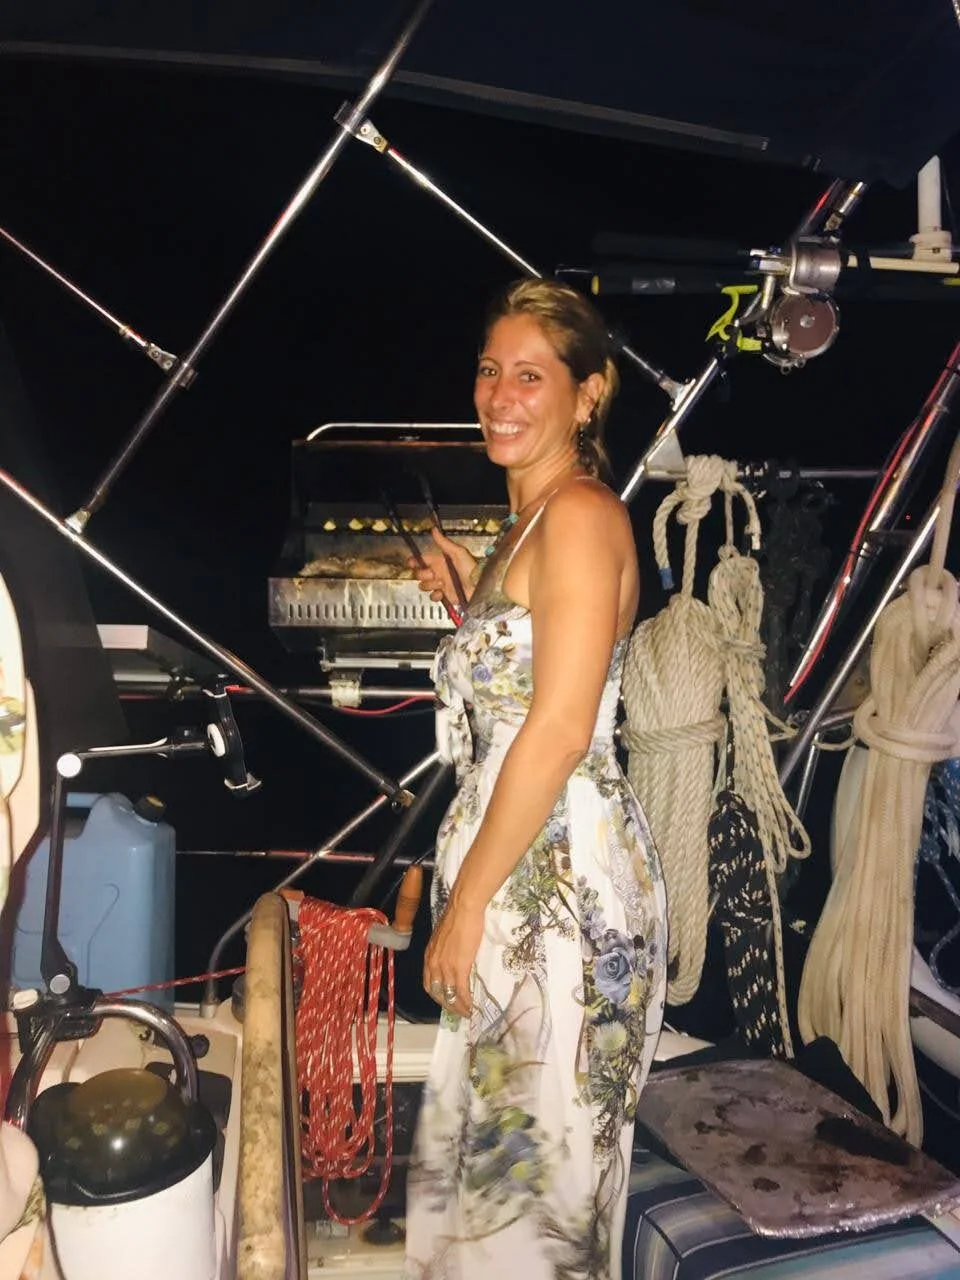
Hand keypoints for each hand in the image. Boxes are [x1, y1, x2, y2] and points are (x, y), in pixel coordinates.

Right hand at [408, 528, 476, 604]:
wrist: (478, 586)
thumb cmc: (472, 568)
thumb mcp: (458, 552)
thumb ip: (444, 542)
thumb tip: (435, 531)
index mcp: (440, 561)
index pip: (422, 560)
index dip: (415, 561)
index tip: (411, 562)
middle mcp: (439, 572)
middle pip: (420, 573)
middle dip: (423, 574)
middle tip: (432, 574)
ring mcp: (441, 584)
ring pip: (424, 585)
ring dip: (431, 585)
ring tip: (441, 583)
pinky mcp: (444, 595)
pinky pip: (433, 596)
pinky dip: (435, 595)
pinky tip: (441, 592)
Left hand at [423, 898, 483, 1017]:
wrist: (463, 908)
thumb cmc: (456, 917)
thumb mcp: (443, 937)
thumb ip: (445, 950)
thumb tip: (453, 956)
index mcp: (429, 956)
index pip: (428, 984)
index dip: (437, 996)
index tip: (447, 1001)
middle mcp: (433, 964)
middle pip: (437, 993)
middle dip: (448, 1005)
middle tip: (459, 1011)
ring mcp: (445, 967)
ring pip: (449, 995)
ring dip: (458, 1007)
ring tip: (467, 1013)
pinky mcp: (459, 967)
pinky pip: (461, 991)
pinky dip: (466, 1002)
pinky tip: (472, 1007)